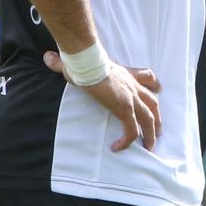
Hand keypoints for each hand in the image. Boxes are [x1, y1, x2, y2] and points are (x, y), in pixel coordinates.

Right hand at [45, 49, 160, 151]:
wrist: (88, 63)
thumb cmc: (82, 61)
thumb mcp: (78, 61)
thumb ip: (63, 62)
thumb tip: (47, 57)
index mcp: (126, 74)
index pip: (148, 77)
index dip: (154, 86)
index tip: (157, 92)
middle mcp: (133, 86)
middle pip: (153, 102)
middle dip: (157, 117)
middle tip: (157, 130)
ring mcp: (131, 98)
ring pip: (149, 119)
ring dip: (150, 134)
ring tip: (149, 146)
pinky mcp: (125, 109)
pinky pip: (132, 131)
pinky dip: (128, 141)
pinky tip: (117, 148)